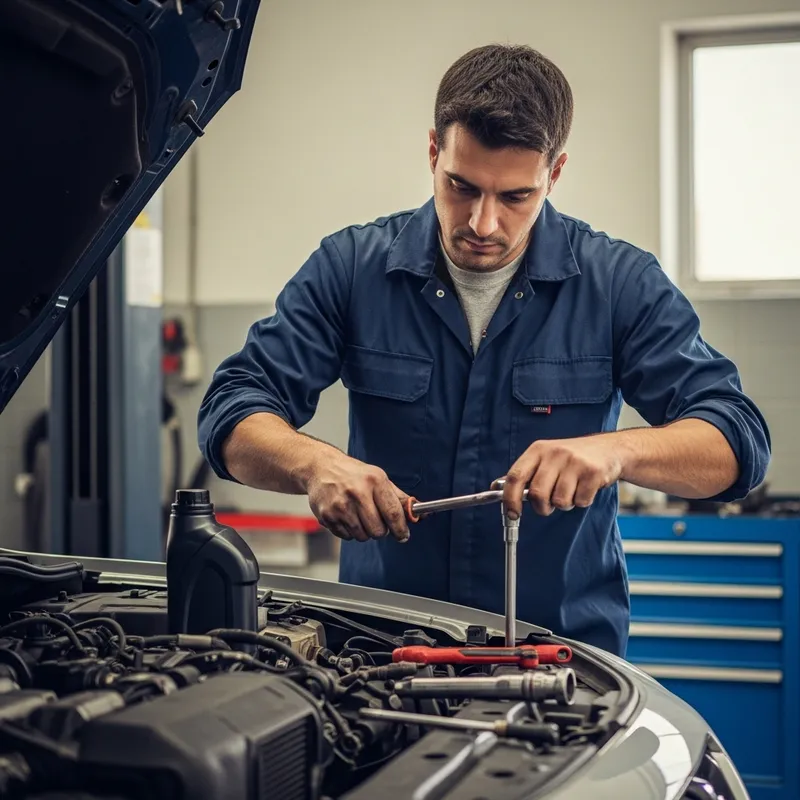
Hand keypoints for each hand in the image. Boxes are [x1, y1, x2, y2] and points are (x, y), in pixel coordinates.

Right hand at [305, 452, 410, 542]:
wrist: (321, 468)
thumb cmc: (354, 474)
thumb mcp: (378, 477)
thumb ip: (398, 497)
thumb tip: (419, 514)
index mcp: (374, 481)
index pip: (393, 513)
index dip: (401, 529)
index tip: (403, 535)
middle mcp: (357, 493)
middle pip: (378, 530)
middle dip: (381, 530)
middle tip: (377, 521)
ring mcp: (340, 506)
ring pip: (362, 536)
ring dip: (365, 531)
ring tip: (359, 515)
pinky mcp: (327, 516)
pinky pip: (347, 536)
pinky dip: (350, 531)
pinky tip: (347, 516)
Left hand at [502, 435, 624, 517]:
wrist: (609, 449)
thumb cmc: (572, 458)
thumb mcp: (545, 458)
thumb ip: (525, 473)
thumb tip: (497, 487)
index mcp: (538, 450)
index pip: (516, 476)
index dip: (510, 498)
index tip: (512, 514)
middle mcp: (554, 453)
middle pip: (537, 493)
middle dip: (542, 507)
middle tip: (548, 505)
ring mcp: (574, 462)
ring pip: (559, 501)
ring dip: (565, 504)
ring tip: (571, 491)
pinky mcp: (592, 472)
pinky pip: (580, 501)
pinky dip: (582, 502)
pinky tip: (585, 488)